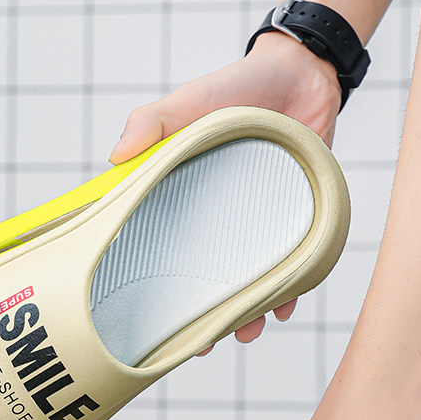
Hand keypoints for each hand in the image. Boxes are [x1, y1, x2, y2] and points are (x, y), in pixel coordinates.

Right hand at [108, 33, 340, 350]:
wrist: (305, 77)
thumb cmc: (240, 86)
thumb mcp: (191, 100)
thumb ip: (153, 121)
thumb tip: (115, 158)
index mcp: (181, 195)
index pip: (158, 246)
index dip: (150, 282)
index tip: (144, 316)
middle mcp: (214, 217)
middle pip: (202, 275)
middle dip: (200, 313)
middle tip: (200, 342)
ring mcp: (255, 223)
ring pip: (246, 278)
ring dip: (245, 311)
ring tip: (245, 332)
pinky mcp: (293, 220)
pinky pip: (290, 263)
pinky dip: (289, 289)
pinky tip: (286, 307)